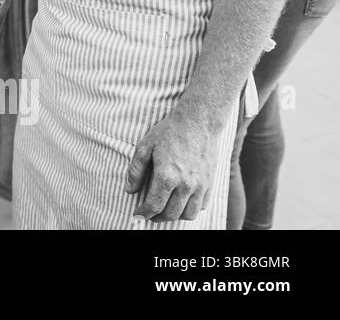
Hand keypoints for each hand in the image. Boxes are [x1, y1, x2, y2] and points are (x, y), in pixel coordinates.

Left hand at [125, 107, 221, 222]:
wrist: (198, 121)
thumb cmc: (169, 131)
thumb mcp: (145, 146)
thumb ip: (136, 170)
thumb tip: (129, 189)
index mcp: (167, 176)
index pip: (154, 205)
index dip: (144, 213)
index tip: (138, 214)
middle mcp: (185, 185)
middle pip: (171, 214)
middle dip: (157, 217)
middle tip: (149, 214)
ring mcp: (200, 185)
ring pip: (189, 214)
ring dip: (175, 216)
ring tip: (165, 210)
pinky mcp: (210, 183)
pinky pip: (202, 206)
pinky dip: (191, 209)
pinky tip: (182, 202)